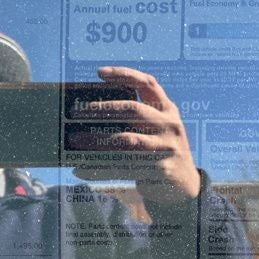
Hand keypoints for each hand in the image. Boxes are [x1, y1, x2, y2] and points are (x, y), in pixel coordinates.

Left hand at [72, 66, 200, 203]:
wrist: (185, 185)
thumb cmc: (158, 150)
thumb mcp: (156, 129)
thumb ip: (136, 118)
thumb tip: (89, 115)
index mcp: (167, 109)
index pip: (147, 83)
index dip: (124, 74)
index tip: (100, 73)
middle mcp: (168, 124)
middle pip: (133, 110)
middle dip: (102, 108)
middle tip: (76, 111)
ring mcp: (166, 146)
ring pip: (126, 140)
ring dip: (96, 140)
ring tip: (74, 140)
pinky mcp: (160, 168)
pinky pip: (124, 167)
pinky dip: (100, 168)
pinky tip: (80, 169)